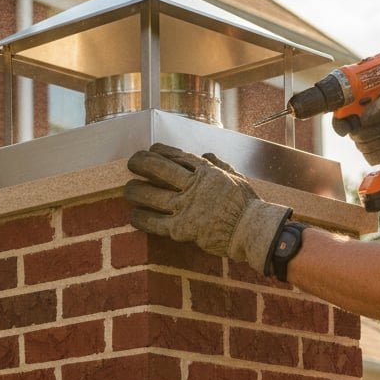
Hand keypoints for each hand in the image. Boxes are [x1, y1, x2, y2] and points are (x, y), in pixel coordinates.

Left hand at [124, 144, 290, 274]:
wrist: (251, 230)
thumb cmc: (247, 203)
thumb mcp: (235, 176)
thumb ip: (218, 164)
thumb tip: (205, 154)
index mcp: (206, 171)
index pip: (177, 156)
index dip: (160, 151)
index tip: (150, 149)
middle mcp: (193, 186)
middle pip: (159, 170)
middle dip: (142, 163)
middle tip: (131, 162)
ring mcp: (186, 207)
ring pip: (152, 196)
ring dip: (136, 191)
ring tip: (127, 190)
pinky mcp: (182, 229)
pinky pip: (155, 222)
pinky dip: (142, 219)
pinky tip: (133, 216)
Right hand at [340, 87, 379, 163]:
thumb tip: (364, 119)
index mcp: (368, 105)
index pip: (344, 113)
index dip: (340, 121)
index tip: (346, 127)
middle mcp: (368, 120)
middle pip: (351, 133)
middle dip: (367, 134)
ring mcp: (374, 136)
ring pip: (361, 146)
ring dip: (377, 144)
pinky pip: (371, 157)